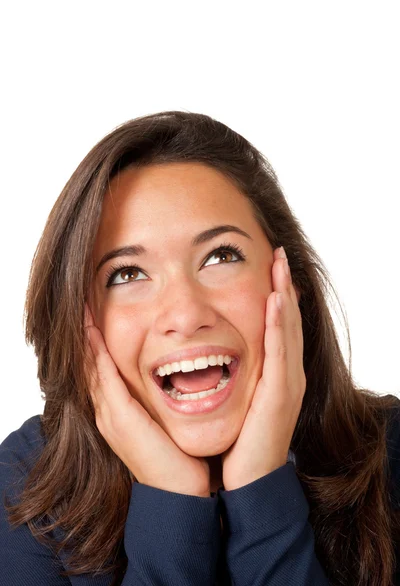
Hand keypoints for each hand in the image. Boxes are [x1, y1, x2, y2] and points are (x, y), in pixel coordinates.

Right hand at [84, 304, 210, 497]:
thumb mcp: (165, 425)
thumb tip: (173, 382)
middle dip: (86, 336)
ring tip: (83, 312)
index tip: (96, 318)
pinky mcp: (119, 417)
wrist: (180, 494)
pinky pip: (102, 377)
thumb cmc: (178, 460)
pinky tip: (92, 332)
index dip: (96, 345)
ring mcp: (110, 415)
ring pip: (91, 367)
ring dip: (86, 339)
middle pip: (90, 366)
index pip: (102, 371)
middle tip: (83, 307)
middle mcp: (109, 412)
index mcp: (119, 413)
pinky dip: (95, 353)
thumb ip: (162, 405)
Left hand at [221, 247, 305, 490]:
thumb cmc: (241, 442)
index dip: (277, 297)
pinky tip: (276, 300)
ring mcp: (288, 383)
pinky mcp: (281, 393)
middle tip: (279, 255)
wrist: (249, 480)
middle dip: (284, 286)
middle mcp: (288, 375)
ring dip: (284, 294)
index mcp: (277, 376)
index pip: (279, 327)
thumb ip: (237, 377)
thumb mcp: (240, 401)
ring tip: (280, 265)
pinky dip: (279, 324)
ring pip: (288, 329)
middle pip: (288, 321)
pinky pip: (281, 351)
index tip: (270, 269)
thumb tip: (214, 357)